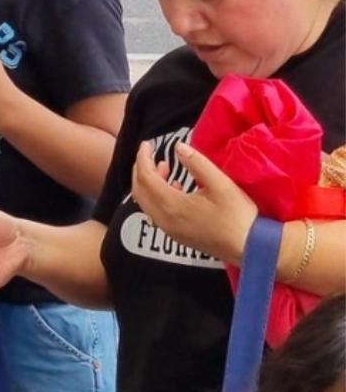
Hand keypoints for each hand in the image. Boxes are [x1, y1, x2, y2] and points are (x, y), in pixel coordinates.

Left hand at [132, 142, 257, 266]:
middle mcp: (165, 220)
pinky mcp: (178, 236)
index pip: (146, 178)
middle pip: (140, 191)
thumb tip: (178, 147)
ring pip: (147, 203)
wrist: (251, 248)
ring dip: (150, 183)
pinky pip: (157, 213)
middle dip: (141, 169)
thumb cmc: (238, 215)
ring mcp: (170, 230)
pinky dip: (157, 196)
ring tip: (164, 167)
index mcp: (172, 206)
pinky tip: (176, 187)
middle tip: (150, 154)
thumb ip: (197, 163)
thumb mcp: (221, 184)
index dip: (143, 158)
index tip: (147, 143)